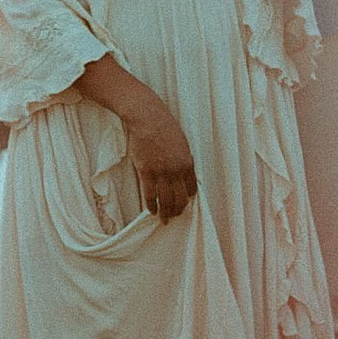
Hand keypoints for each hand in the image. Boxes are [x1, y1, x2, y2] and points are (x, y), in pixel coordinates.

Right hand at [122, 94, 197, 218]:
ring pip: (165, 200)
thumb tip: (183, 174)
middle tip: (174, 216)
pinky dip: (151, 206)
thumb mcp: (182, 143)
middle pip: (179, 198)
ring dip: (165, 213)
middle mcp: (176, 171)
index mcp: (187, 163)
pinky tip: (151, 212)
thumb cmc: (164, 127)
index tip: (184, 203)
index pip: (191, 189)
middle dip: (178, 210)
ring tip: (164, 219)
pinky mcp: (146, 172)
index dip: (188, 199)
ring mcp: (161, 172)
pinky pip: (150, 195)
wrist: (148, 119)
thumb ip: (183, 159)